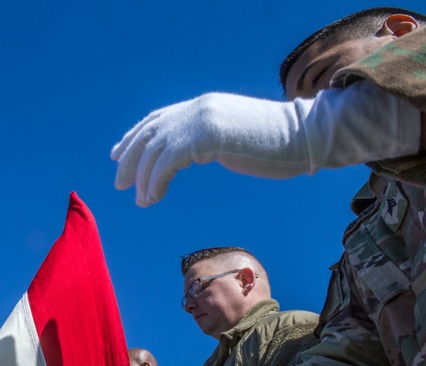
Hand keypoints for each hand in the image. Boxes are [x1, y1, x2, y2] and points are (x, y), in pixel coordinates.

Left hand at [111, 82, 420, 206]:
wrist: (307, 137)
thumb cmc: (281, 145)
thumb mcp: (238, 137)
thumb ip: (213, 140)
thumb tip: (198, 152)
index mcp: (205, 106)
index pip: (159, 118)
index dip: (135, 136)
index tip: (119, 154)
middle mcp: (199, 107)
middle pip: (150, 132)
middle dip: (131, 157)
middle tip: (120, 182)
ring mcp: (203, 118)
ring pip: (155, 148)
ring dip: (143, 177)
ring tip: (140, 200)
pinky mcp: (207, 135)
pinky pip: (167, 161)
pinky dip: (155, 181)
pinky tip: (153, 197)